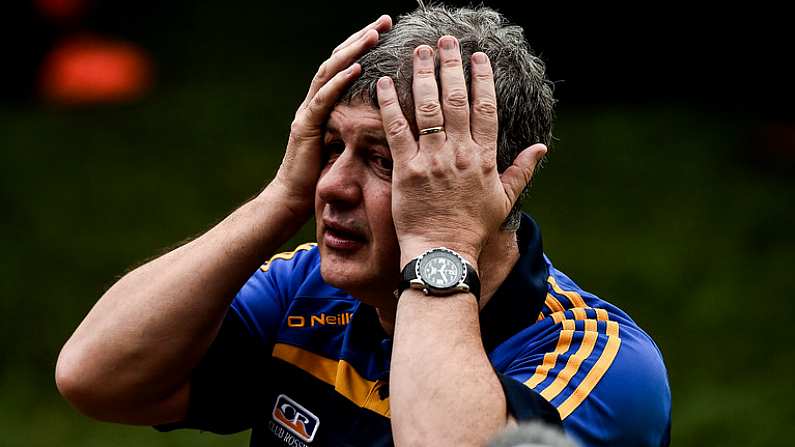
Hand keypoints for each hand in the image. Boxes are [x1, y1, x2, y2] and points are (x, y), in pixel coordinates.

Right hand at [271, 15, 391, 220]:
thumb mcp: (347, 147)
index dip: (366, 46)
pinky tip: (356, 68)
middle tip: (385, 20)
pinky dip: (339, 81)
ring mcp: (308, 112)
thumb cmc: (323, 179)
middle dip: (362, 38)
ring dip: (352, 51)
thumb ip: (361, 128)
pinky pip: (322, 99)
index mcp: (327, 105)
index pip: (348, 66)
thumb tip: (393, 119)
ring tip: (373, 34)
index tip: (390, 30)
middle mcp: (315, 103)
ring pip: (329, 73)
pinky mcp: (305, 127)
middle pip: (338, 60)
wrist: (292, 201)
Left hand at [376, 36, 546, 266]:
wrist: (444, 254)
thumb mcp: (504, 200)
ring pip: (427, 107)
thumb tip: (540, 147)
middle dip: (451, 65)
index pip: (486, 108)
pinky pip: (396, 130)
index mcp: (484, 158)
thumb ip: (521, 170)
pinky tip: (386, 83)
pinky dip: (390, 104)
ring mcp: (432, 160)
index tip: (477, 57)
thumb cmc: (472, 229)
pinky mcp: (405, 170)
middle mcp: (460, 153)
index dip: (481, 79)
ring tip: (419, 50)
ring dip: (422, 74)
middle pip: (456, 99)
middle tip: (445, 41)